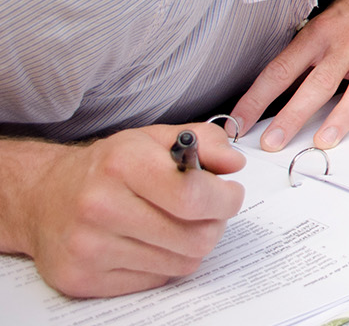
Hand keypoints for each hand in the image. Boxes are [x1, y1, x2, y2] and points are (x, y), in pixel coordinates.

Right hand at [16, 124, 244, 297]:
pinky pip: (156, 280)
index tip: (230, 193)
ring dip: (191, 245)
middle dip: (215, 223)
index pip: (194, 196)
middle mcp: (100, 205)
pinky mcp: (82, 280)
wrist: (43, 197)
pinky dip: (165, 263)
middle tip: (207, 211)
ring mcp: (88, 247)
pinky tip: (149, 243)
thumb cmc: (109, 167)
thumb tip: (234, 165)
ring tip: (176, 225)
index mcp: (123, 163)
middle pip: (196, 237)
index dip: (225, 198)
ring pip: (182, 263)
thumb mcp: (156, 138)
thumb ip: (204, 141)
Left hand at [230, 0, 348, 152]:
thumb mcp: (322, 25)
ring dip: (340, 116)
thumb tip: (277, 98)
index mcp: (318, 35)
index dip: (257, 98)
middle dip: (292, 115)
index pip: (281, 70)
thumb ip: (305, 59)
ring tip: (323, 141)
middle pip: (316, 83)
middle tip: (272, 142)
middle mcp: (345, 45)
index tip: (237, 123)